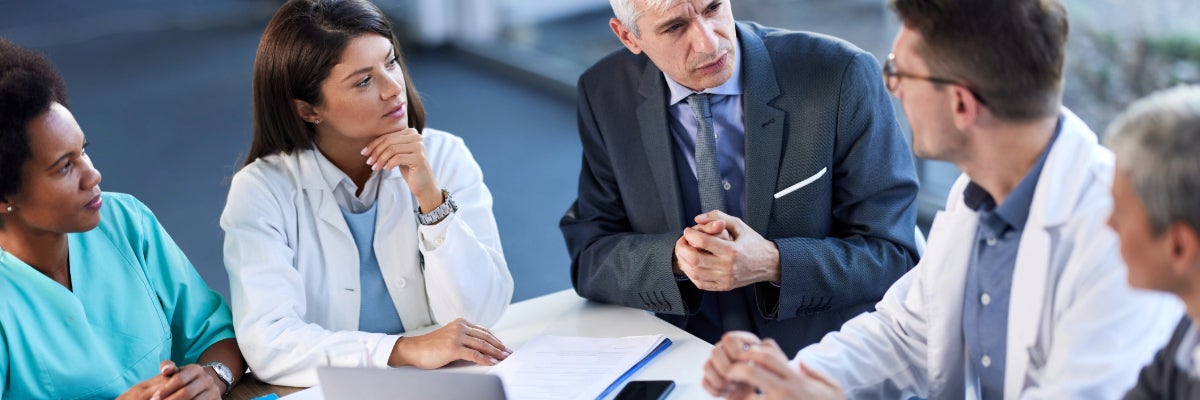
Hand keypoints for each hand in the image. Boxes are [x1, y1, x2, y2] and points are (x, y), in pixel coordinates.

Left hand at [118, 361, 222, 399]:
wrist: (205, 386)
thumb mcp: (177, 372)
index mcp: (196, 369)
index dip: (165, 390)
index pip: (179, 379)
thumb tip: (164, 371)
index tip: (154, 398)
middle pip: (187, 392)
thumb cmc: (184, 379)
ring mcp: (214, 391)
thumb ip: (168, 367)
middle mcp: (207, 380)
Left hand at [361, 128, 441, 211]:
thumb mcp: (398, 155)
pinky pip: (397, 158)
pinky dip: (389, 164)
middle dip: (376, 152)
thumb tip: (367, 148)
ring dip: (380, 159)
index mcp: (411, 132)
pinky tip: (386, 169)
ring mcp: (419, 147)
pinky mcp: (419, 158)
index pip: (388, 136)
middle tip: (369, 163)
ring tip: (375, 168)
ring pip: (392, 149)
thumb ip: (389, 146)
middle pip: (389, 141)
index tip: (364, 153)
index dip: (374, 144)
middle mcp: (417, 137)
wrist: (424, 184)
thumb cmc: (409, 169)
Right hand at [388, 318, 512, 368]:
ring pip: (482, 345)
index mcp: (460, 323)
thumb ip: (464, 339)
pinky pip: (474, 354)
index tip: (503, 347)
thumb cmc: (429, 347)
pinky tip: (492, 362)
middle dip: (499, 346)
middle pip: (485, 337)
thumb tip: (480, 349)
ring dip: (496, 353)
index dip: (495, 340)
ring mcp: (457, 336)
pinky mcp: (453, 347)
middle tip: (508, 353)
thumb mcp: (449, 338)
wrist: (412, 350)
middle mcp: (460, 327)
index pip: (483, 331)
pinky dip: (485, 359)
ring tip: (504, 358)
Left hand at [675, 211, 780, 290]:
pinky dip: (691, 274)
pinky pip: (700, 283)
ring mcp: (725, 279)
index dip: (690, 234)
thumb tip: (698, 219)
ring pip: (694, 273)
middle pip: (695, 259)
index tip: (688, 230)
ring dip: (684, 261)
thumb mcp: (739, 225)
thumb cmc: (753, 243)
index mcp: (732, 250)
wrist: (769, 264)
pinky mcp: (724, 286)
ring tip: (684, 252)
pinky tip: (691, 265)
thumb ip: (718, 217)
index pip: (703, 241)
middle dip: (682, 248)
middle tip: (682, 241)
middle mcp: (728, 267)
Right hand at [703, 331, 761, 397]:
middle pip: (715, 352)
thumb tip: (760, 351)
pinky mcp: (710, 379)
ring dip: (722, 381)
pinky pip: (704, 382)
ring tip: (735, 385)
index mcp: (740, 341)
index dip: (736, 353)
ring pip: (707, 366)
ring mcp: (716, 364)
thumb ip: (764, 355)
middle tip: (739, 378)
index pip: (729, 339)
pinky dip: (717, 391)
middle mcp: (725, 350)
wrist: (760, 390)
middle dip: (727, 369)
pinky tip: (729, 391)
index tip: (747, 364)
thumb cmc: (763, 375)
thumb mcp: (767, 364)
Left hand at [724, 339, 844, 399]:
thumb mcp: (833, 388)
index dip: (752, 352)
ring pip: (748, 395)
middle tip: (728, 372)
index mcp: (796, 379)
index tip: (744, 355)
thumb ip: (815, 373)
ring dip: (736, 393)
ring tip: (730, 393)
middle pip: (752, 371)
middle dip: (736, 369)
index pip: (769, 356)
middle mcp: (786, 391)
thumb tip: (801, 363)